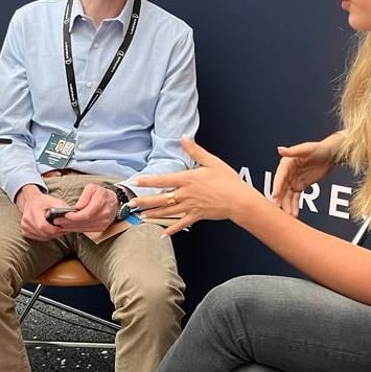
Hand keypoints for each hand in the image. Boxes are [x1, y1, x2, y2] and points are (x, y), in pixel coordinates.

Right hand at [15, 184, 71, 241]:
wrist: (31, 201)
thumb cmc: (43, 201)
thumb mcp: (54, 200)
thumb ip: (62, 207)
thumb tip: (71, 215)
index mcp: (33, 211)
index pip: (43, 226)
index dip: (54, 229)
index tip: (62, 227)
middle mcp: (27, 220)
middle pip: (44, 233)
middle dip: (55, 233)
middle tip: (61, 228)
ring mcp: (24, 227)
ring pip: (42, 237)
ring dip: (51, 235)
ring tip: (56, 228)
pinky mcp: (24, 231)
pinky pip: (38, 238)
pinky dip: (45, 236)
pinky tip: (48, 230)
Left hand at [56, 183, 118, 232]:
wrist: (115, 202)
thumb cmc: (102, 193)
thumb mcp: (92, 188)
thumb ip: (84, 196)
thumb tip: (77, 207)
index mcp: (101, 202)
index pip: (86, 214)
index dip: (74, 216)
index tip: (64, 215)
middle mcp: (104, 214)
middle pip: (84, 222)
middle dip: (69, 222)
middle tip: (57, 221)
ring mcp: (104, 223)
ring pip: (85, 227)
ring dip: (71, 227)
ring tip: (60, 224)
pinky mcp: (102, 228)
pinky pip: (87, 230)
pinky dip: (77, 229)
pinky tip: (69, 227)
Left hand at [132, 137, 251, 235]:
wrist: (239, 200)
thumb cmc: (228, 181)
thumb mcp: (211, 161)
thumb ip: (195, 151)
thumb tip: (184, 138)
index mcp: (188, 179)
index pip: (163, 180)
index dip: (148, 181)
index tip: (136, 181)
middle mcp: (186, 194)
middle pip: (161, 198)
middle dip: (144, 201)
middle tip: (131, 204)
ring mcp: (190, 206)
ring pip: (167, 212)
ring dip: (153, 214)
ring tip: (140, 216)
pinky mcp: (196, 216)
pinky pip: (181, 224)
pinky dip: (172, 229)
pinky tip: (163, 233)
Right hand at [271, 132, 343, 215]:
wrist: (332, 154)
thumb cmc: (320, 149)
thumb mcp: (306, 149)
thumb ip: (293, 151)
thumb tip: (280, 150)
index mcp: (287, 163)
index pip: (280, 176)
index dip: (277, 186)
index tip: (275, 195)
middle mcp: (287, 173)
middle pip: (281, 188)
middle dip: (280, 199)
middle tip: (278, 209)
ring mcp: (293, 180)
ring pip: (287, 196)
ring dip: (287, 205)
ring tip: (288, 215)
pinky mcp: (300, 186)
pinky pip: (295, 198)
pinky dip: (294, 205)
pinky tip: (294, 213)